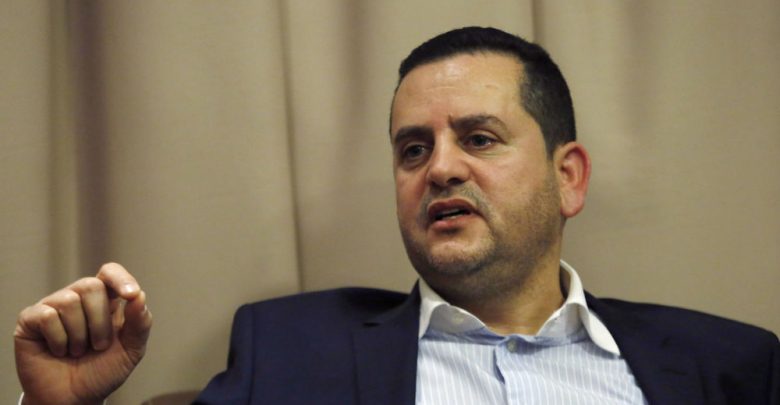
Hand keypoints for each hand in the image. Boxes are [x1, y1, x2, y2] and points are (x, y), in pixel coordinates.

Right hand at [14, 263, 152, 404]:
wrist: (74, 400)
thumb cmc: (102, 372)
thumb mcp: (131, 350)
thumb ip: (140, 323)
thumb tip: (139, 296)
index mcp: (105, 301)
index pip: (110, 273)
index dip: (120, 278)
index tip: (131, 295)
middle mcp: (78, 298)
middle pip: (91, 286)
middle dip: (100, 321)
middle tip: (99, 346)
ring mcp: (53, 306)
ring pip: (69, 300)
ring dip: (79, 334)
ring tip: (78, 351)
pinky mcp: (31, 319)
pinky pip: (47, 316)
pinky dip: (59, 339)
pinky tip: (59, 351)